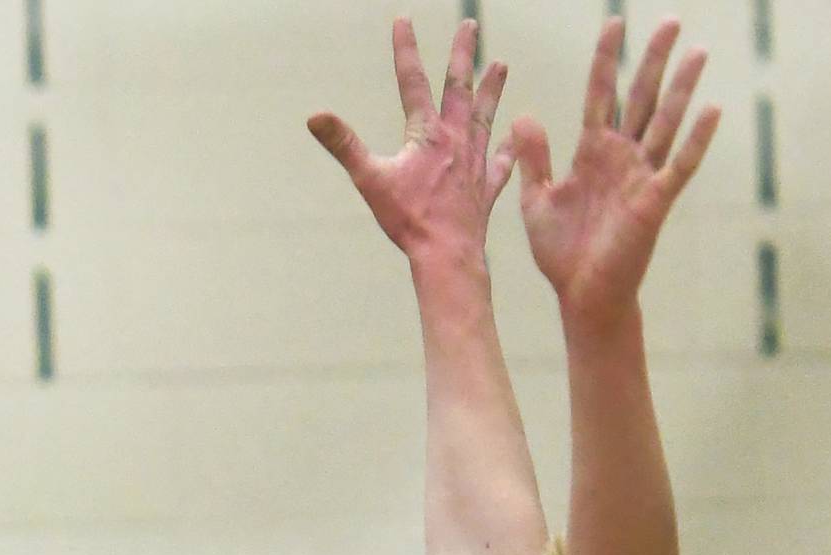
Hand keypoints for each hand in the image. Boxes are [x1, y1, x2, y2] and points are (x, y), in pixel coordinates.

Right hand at [307, 17, 514, 263]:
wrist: (447, 255)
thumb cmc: (409, 220)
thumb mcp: (370, 180)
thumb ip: (343, 145)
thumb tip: (315, 117)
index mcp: (427, 134)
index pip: (413, 81)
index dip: (406, 49)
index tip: (403, 19)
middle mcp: (456, 140)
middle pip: (459, 88)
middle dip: (463, 55)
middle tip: (468, 26)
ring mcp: (475, 163)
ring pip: (485, 117)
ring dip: (492, 90)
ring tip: (501, 66)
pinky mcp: (486, 188)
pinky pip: (500, 162)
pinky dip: (507, 148)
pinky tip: (515, 136)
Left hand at [513, 17, 719, 324]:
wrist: (581, 295)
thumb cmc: (562, 253)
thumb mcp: (538, 201)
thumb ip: (534, 159)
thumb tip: (523, 115)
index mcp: (591, 152)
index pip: (601, 94)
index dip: (608, 60)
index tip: (615, 23)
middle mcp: (621, 157)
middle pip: (641, 97)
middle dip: (654, 59)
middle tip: (672, 20)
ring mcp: (641, 177)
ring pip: (665, 122)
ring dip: (682, 87)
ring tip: (698, 51)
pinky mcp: (655, 201)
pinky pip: (680, 166)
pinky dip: (696, 140)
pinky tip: (712, 110)